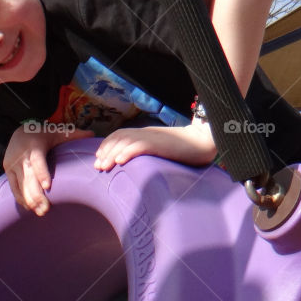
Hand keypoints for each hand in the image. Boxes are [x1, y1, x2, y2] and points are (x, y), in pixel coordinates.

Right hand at [3, 124, 92, 214]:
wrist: (18, 132)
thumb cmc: (42, 134)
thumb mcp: (56, 132)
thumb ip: (73, 134)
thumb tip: (92, 134)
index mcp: (34, 146)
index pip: (37, 161)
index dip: (42, 173)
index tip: (48, 186)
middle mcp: (22, 156)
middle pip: (28, 178)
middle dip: (36, 195)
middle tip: (46, 209)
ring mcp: (13, 165)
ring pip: (20, 185)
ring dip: (29, 200)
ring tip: (40, 212)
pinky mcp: (8, 171)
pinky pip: (14, 187)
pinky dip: (21, 198)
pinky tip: (30, 208)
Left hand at [93, 120, 217, 171]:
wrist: (203, 142)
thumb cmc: (184, 150)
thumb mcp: (161, 150)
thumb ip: (148, 153)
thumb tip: (134, 166)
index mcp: (145, 134)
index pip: (120, 135)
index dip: (107, 145)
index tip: (99, 159)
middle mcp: (146, 133)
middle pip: (119, 138)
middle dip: (105, 152)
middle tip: (98, 167)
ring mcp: (153, 137)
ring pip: (126, 141)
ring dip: (112, 153)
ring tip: (104, 166)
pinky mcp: (160, 143)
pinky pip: (141, 145)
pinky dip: (128, 152)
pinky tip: (120, 161)